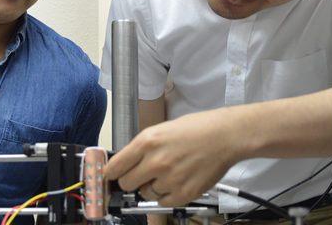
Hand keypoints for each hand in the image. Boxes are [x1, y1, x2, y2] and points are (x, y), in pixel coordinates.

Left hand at [104, 108, 238, 206]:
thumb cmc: (198, 129)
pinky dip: (167, 195)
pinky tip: (177, 181)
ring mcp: (169, 179)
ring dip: (152, 187)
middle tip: (141, 175)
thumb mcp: (162, 130)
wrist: (225, 136)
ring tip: (168, 173)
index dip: (109, 173)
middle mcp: (155, 161)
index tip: (107, 177)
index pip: (115, 166)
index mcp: (147, 142)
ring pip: (145, 193)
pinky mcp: (183, 193)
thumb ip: (143, 148)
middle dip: (131, 180)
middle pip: (126, 183)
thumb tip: (126, 162)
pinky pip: (163, 202)